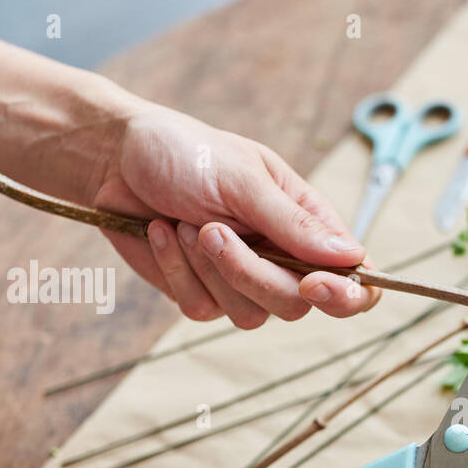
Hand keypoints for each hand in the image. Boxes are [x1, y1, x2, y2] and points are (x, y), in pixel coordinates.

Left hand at [90, 103, 380, 327]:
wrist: (114, 160)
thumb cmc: (187, 153)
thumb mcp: (244, 179)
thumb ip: (295, 223)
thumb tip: (351, 257)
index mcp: (307, 225)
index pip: (353, 277)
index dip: (346, 294)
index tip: (312, 284)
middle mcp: (282, 259)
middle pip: (297, 305)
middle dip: (252, 274)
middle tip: (214, 231)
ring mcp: (242, 281)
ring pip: (250, 314)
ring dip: (210, 269)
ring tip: (186, 223)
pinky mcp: (202, 294)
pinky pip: (203, 309)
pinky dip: (177, 270)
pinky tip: (163, 233)